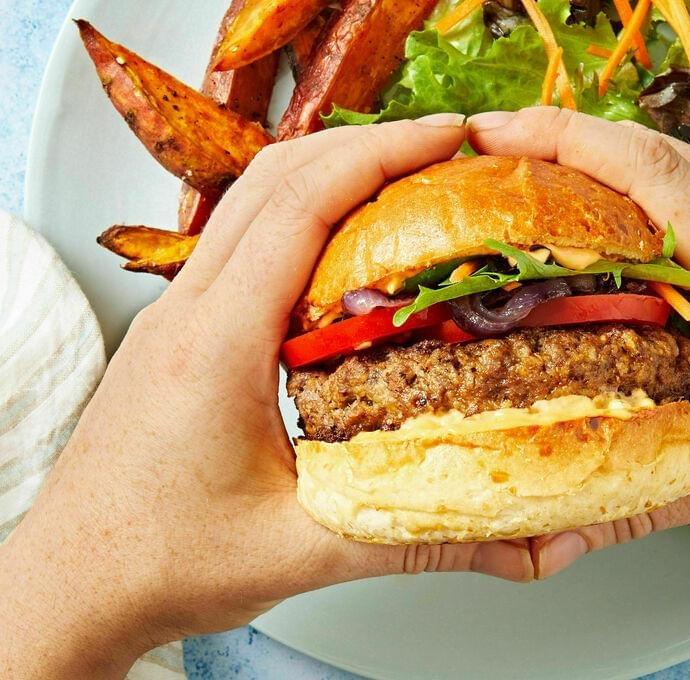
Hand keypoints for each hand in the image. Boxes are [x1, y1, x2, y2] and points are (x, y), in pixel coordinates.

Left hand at [0, 115, 536, 678]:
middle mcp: (188, 313)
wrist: (75, 583)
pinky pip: (240, 243)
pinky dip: (300, 217)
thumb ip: (424, 539)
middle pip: (275, 180)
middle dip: (366, 147)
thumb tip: (526, 545)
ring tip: (406, 180)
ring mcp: (176, 317)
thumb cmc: (160, 562)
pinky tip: (345, 250)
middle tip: (445, 147)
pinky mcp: (178, 333)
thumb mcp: (306, 551)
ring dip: (329, 174)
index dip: (382, 156)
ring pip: (251, 203)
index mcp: (217, 346)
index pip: (301, 208)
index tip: (449, 136)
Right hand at [465, 107, 689, 578]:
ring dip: (609, 168)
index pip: (647, 173)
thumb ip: (640, 503)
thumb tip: (562, 535)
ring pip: (681, 170)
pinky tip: (619, 236)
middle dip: (566, 142)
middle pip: (654, 152)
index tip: (497, 137)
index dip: (562, 142)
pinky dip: (649, 198)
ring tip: (541, 189)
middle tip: (497, 158)